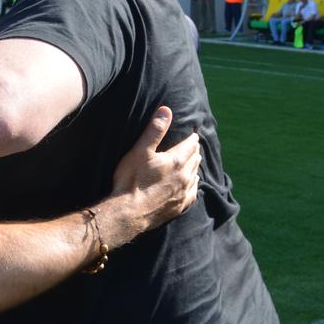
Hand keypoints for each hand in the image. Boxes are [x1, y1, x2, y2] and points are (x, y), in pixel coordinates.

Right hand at [107, 107, 200, 241]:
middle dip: (194, 151)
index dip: (192, 139)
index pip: (190, 146)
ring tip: (194, 162)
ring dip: (195, 167)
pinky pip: (193, 193)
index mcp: (176, 161)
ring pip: (195, 176)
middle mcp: (184, 177)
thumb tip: (166, 110)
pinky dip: (194, 185)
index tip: (194, 135)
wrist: (128, 213)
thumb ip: (155, 130)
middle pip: (195, 160)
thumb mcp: (140, 150)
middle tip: (194, 146)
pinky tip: (192, 185)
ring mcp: (182, 193)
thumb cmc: (131, 180)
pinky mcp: (179, 207)